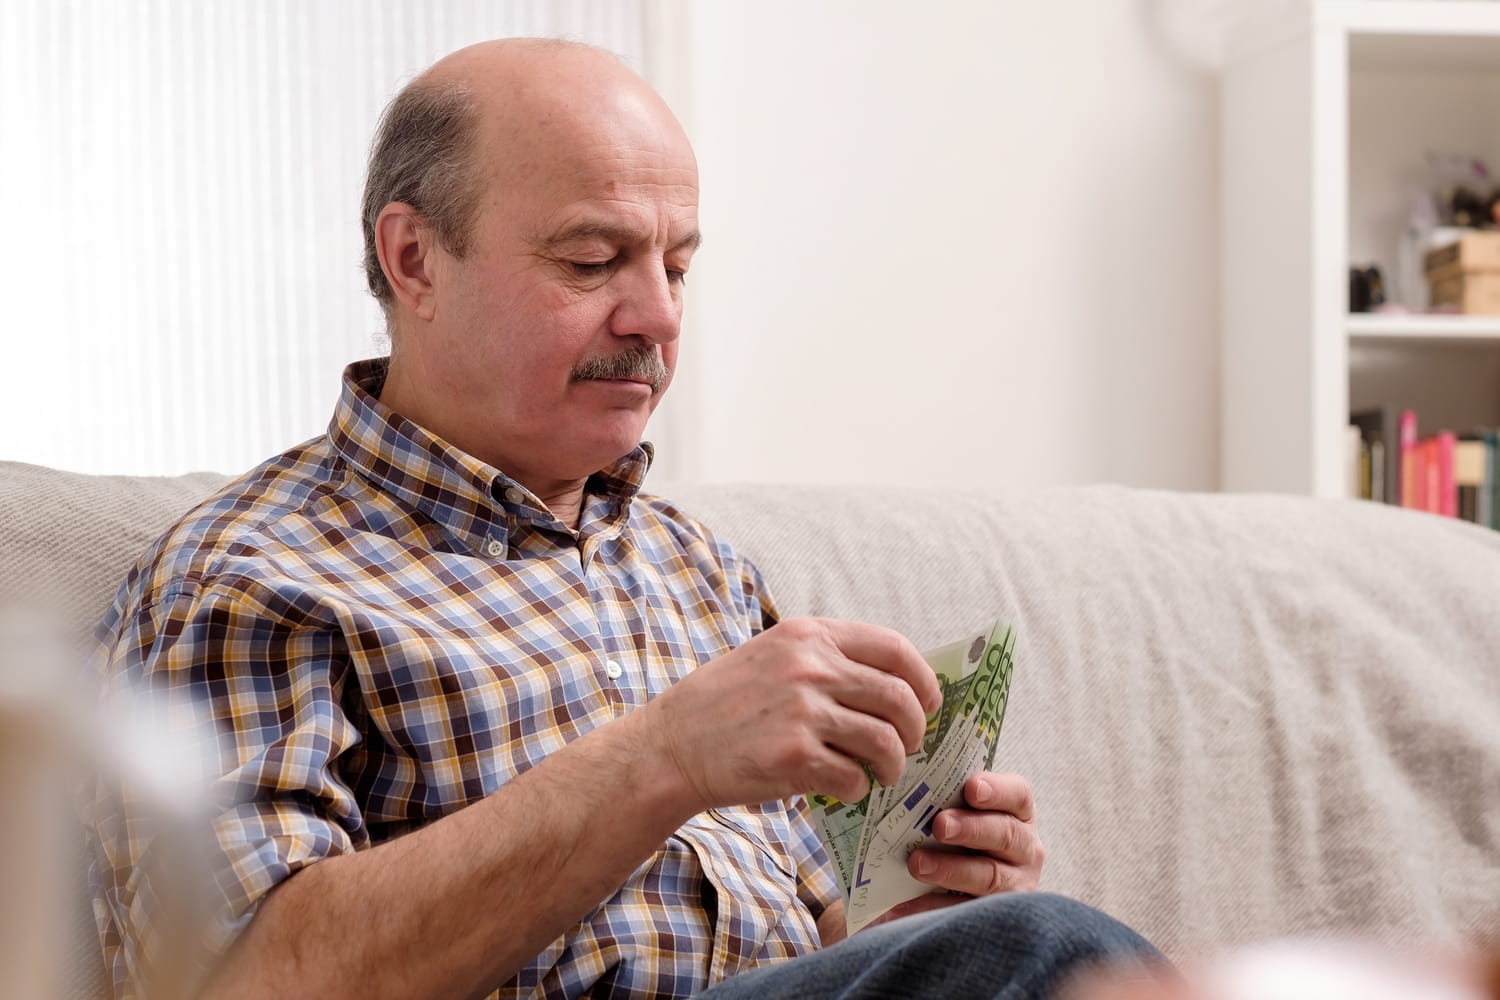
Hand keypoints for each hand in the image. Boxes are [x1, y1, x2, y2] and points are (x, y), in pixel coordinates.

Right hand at [640, 617, 941, 811]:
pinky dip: (857, 789)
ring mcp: (803, 711)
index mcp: (809, 635)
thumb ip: (826, 659)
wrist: (672, 746)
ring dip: (892, 765)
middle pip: (900, 698)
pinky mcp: (796, 757)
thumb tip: (895, 683)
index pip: (895, 648)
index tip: (930, 703)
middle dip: (916, 729)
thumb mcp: (772, 655)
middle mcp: (810, 666)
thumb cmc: (724, 704)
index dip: (924, 680)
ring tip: (879, 773)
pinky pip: (854, 777)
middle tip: (908, 746)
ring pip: (886, 741)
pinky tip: (841, 787)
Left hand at [874, 771, 1044, 923]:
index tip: (971, 788)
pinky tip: (906, 904)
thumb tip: (907, 785)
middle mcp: (1025, 849)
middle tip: (940, 825)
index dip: (998, 790)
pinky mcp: (995, 918)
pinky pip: (966, 912)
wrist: (964, 887)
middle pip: (1005, 835)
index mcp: (1018, 813)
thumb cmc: (961, 836)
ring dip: (952, 869)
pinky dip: (934, 906)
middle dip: (972, 829)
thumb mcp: (962, 814)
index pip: (1018, 795)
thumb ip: (948, 800)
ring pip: (989, 876)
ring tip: (918, 864)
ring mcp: (1015, 886)